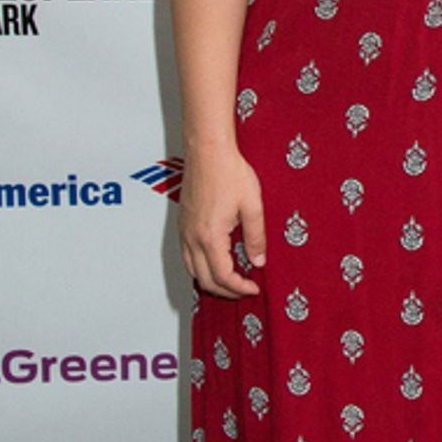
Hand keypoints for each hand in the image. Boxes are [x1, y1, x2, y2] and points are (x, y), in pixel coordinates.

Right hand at [179, 144, 266, 297]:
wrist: (208, 151)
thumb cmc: (229, 172)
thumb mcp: (253, 206)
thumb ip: (256, 237)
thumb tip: (258, 261)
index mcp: (210, 237)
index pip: (223, 276)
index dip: (240, 288)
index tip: (254, 288)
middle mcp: (192, 237)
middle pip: (205, 279)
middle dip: (226, 290)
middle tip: (245, 289)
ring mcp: (184, 231)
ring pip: (192, 270)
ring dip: (211, 280)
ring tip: (232, 280)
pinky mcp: (183, 223)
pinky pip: (187, 256)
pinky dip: (201, 267)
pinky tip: (216, 262)